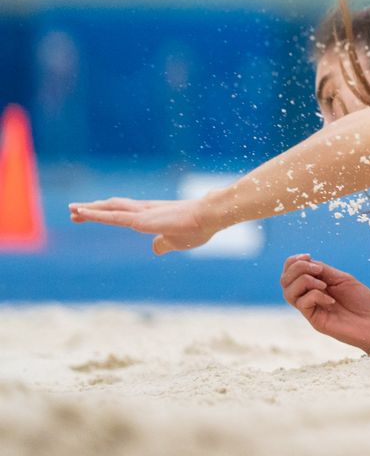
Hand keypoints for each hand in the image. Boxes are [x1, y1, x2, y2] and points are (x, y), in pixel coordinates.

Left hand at [68, 195, 219, 254]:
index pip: (125, 213)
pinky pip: (111, 216)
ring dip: (89, 209)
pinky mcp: (139, 219)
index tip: (96, 215)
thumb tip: (154, 248)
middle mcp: (144, 211)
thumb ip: (164, 244)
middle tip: (74, 210)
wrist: (211, 215)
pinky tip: (80, 212)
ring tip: (72, 209)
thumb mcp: (178, 241)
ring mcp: (141, 214)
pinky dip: (94, 214)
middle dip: (94, 209)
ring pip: (109, 209)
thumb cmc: (200, 228)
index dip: (108, 213)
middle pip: (113, 208)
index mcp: (153, 216)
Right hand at [280, 254, 369, 354]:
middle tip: (318, 269)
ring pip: (288, 292)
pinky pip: (302, 303)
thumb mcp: (344, 279)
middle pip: (285, 281)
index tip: (308, 256)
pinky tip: (331, 299)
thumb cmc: (364, 301)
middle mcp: (310, 296)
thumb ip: (325, 272)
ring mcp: (311, 309)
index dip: (294, 262)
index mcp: (316, 285)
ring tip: (324, 284)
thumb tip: (308, 262)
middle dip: (297, 268)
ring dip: (304, 281)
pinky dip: (315, 295)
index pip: (291, 272)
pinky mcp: (315, 320)